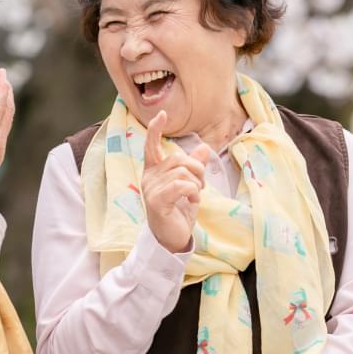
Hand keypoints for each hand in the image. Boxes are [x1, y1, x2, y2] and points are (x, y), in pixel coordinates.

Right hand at [0, 68, 14, 197]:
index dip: (1, 86)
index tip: (1, 73)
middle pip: (7, 109)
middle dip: (7, 90)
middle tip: (3, 76)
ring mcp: (0, 146)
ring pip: (8, 118)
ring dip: (8, 101)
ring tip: (4, 89)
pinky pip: (5, 127)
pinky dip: (5, 113)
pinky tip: (0, 112)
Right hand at [142, 111, 211, 252]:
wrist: (172, 239)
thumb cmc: (178, 212)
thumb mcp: (190, 186)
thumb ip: (194, 168)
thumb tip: (204, 148)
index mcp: (153, 171)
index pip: (151, 146)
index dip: (155, 129)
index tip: (162, 114)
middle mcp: (148, 178)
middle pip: (178, 159)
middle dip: (197, 169)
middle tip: (201, 185)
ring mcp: (150, 189)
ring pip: (182, 172)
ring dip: (196, 183)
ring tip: (195, 195)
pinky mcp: (157, 201)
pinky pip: (182, 185)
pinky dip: (193, 191)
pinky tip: (192, 200)